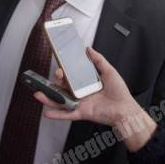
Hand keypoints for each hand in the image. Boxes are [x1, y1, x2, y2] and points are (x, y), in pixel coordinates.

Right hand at [34, 48, 155, 151]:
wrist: (125, 109)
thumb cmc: (119, 92)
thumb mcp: (109, 71)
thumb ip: (98, 60)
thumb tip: (89, 49)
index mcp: (86, 83)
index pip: (71, 76)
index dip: (64, 71)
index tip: (60, 65)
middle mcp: (81, 93)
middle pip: (63, 88)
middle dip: (55, 82)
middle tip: (56, 75)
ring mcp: (80, 103)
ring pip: (60, 101)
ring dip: (49, 98)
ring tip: (39, 93)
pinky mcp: (81, 113)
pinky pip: (66, 114)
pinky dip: (57, 114)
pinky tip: (47, 112)